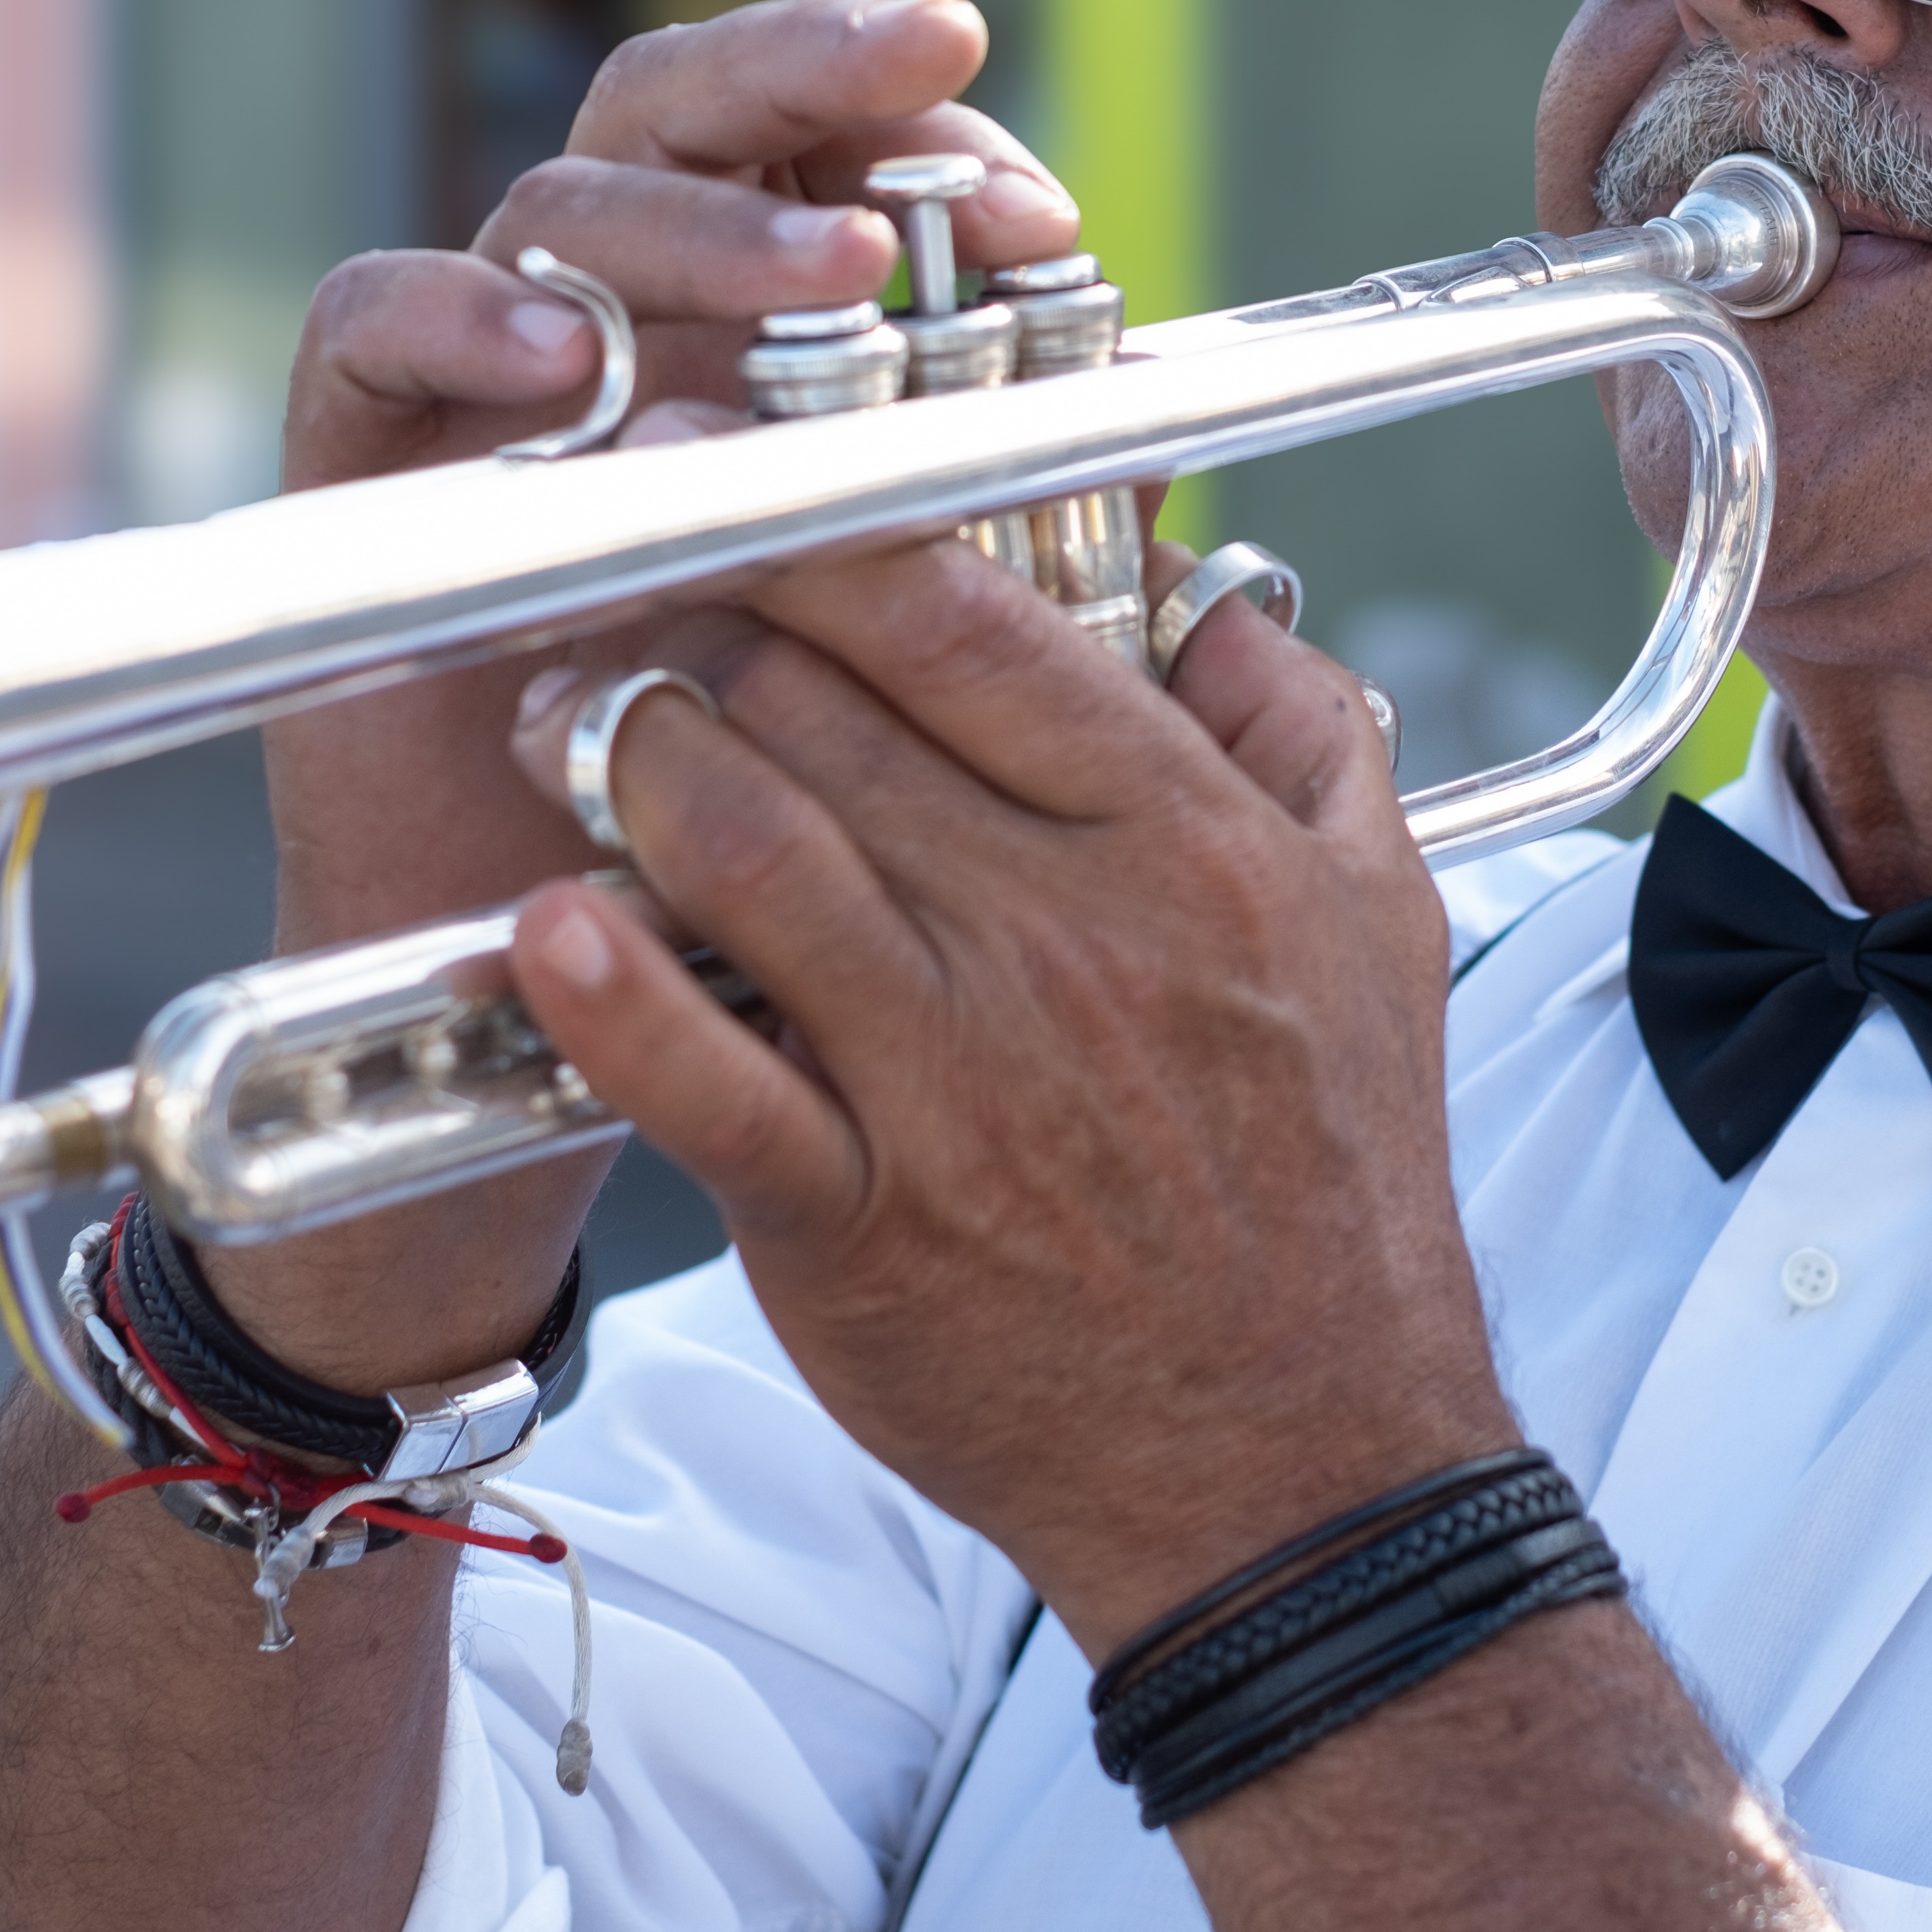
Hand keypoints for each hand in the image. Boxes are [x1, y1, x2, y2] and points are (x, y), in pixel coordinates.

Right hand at [260, 0, 1076, 956]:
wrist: (535, 925)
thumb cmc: (721, 761)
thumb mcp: (884, 617)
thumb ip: (994, 494)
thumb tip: (1147, 401)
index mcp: (739, 316)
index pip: (824, 153)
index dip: (929, 143)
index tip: (1039, 208)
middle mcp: (615, 307)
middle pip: (688, 108)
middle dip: (813, 62)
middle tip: (931, 51)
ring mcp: (481, 359)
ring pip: (561, 202)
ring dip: (705, 223)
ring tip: (835, 271)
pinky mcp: (355, 440)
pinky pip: (373, 318)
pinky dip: (462, 311)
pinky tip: (565, 356)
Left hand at [497, 541, 1502, 1655]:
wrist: (1303, 1465)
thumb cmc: (1334, 1187)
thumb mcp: (1385, 924)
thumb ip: (1308, 734)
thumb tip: (1218, 593)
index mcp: (1182, 843)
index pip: (968, 622)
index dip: (826, 521)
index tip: (737, 466)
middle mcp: (1062, 938)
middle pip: (826, 711)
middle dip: (696, 620)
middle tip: (613, 583)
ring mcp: (954, 1081)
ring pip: (751, 851)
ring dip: (627, 758)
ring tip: (557, 716)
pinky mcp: (862, 1223)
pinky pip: (711, 1086)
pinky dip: (612, 1001)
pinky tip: (545, 923)